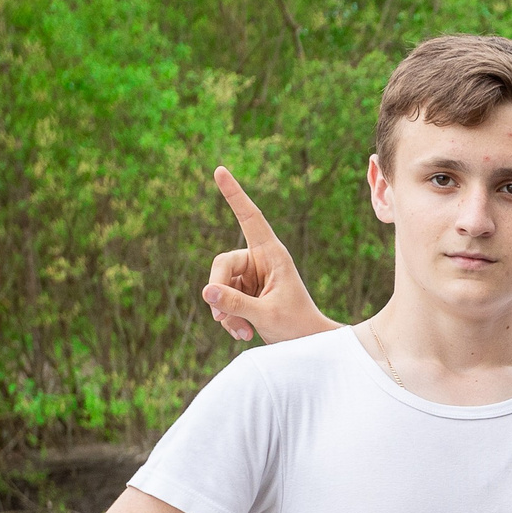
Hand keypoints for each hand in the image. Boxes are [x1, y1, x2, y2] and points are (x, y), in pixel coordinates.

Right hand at [200, 167, 331, 344]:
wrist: (306, 342)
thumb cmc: (296, 325)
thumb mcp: (265, 315)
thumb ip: (235, 303)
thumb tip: (205, 291)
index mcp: (272, 254)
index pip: (250, 218)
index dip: (234, 194)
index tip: (220, 170)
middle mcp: (259, 260)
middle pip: (222, 264)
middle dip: (218, 292)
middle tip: (221, 318)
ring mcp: (250, 276)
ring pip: (218, 286)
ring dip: (225, 312)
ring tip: (242, 332)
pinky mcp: (243, 291)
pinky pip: (222, 300)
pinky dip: (228, 318)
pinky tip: (242, 333)